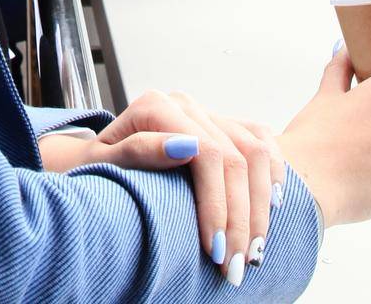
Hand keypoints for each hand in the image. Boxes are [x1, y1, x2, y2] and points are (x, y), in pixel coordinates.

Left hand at [41, 90, 284, 281]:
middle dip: (241, 217)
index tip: (215, 250)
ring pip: (255, 152)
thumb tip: (184, 146)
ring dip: (261, 205)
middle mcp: (187, 104)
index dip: (217, 204)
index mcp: (157, 105)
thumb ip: (140, 151)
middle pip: (235, 158)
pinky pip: (262, 142)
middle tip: (237, 264)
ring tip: (255, 249)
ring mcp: (208, 113)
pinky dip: (274, 173)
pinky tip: (275, 206)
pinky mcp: (224, 125)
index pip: (206, 154)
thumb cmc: (95, 167)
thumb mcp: (103, 163)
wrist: (96, 159)